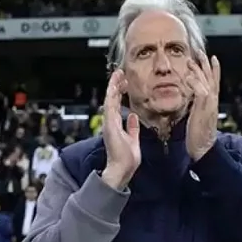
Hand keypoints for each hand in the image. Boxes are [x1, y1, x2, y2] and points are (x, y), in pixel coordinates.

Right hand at [101, 69, 140, 189]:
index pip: (117, 104)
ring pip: (110, 100)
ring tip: (118, 75)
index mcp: (116, 125)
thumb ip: (132, 127)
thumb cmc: (127, 158)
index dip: (119, 92)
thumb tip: (133, 116)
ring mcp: (109, 123)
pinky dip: (112, 96)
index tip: (123, 81)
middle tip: (120, 73)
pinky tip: (114, 86)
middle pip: (112, 100)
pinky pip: (110, 107)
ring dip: (113, 87)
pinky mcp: (109, 125)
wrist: (123, 168)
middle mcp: (111, 122)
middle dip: (116, 86)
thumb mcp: (133, 138)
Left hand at [185, 51, 220, 161]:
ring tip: (190, 60)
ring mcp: (209, 104)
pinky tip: (188, 77)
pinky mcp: (204, 109)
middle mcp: (212, 101)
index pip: (214, 82)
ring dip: (198, 70)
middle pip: (211, 78)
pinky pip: (200, 92)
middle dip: (207, 64)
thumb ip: (198, 107)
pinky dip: (195, 83)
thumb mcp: (198, 117)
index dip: (214, 69)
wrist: (204, 148)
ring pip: (206, 82)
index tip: (212, 58)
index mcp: (211, 103)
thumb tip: (194, 101)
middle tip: (201, 51)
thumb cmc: (199, 136)